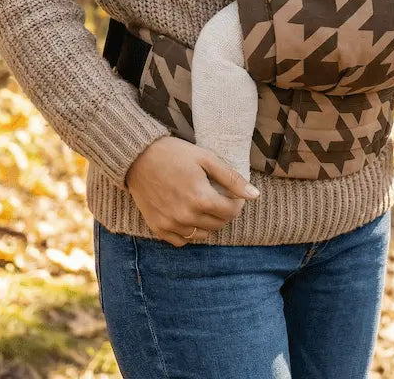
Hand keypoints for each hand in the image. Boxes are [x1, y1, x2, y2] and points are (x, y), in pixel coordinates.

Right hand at [125, 136, 259, 246]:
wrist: (138, 156)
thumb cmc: (174, 153)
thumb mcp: (206, 158)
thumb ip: (232, 178)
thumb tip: (255, 195)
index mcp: (201, 198)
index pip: (231, 212)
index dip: (237, 203)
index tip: (233, 194)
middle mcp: (187, 216)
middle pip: (218, 224)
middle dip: (223, 211)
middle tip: (218, 196)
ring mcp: (171, 224)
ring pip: (202, 235)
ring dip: (208, 222)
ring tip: (203, 204)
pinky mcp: (158, 228)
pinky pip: (182, 241)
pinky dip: (189, 231)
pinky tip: (188, 214)